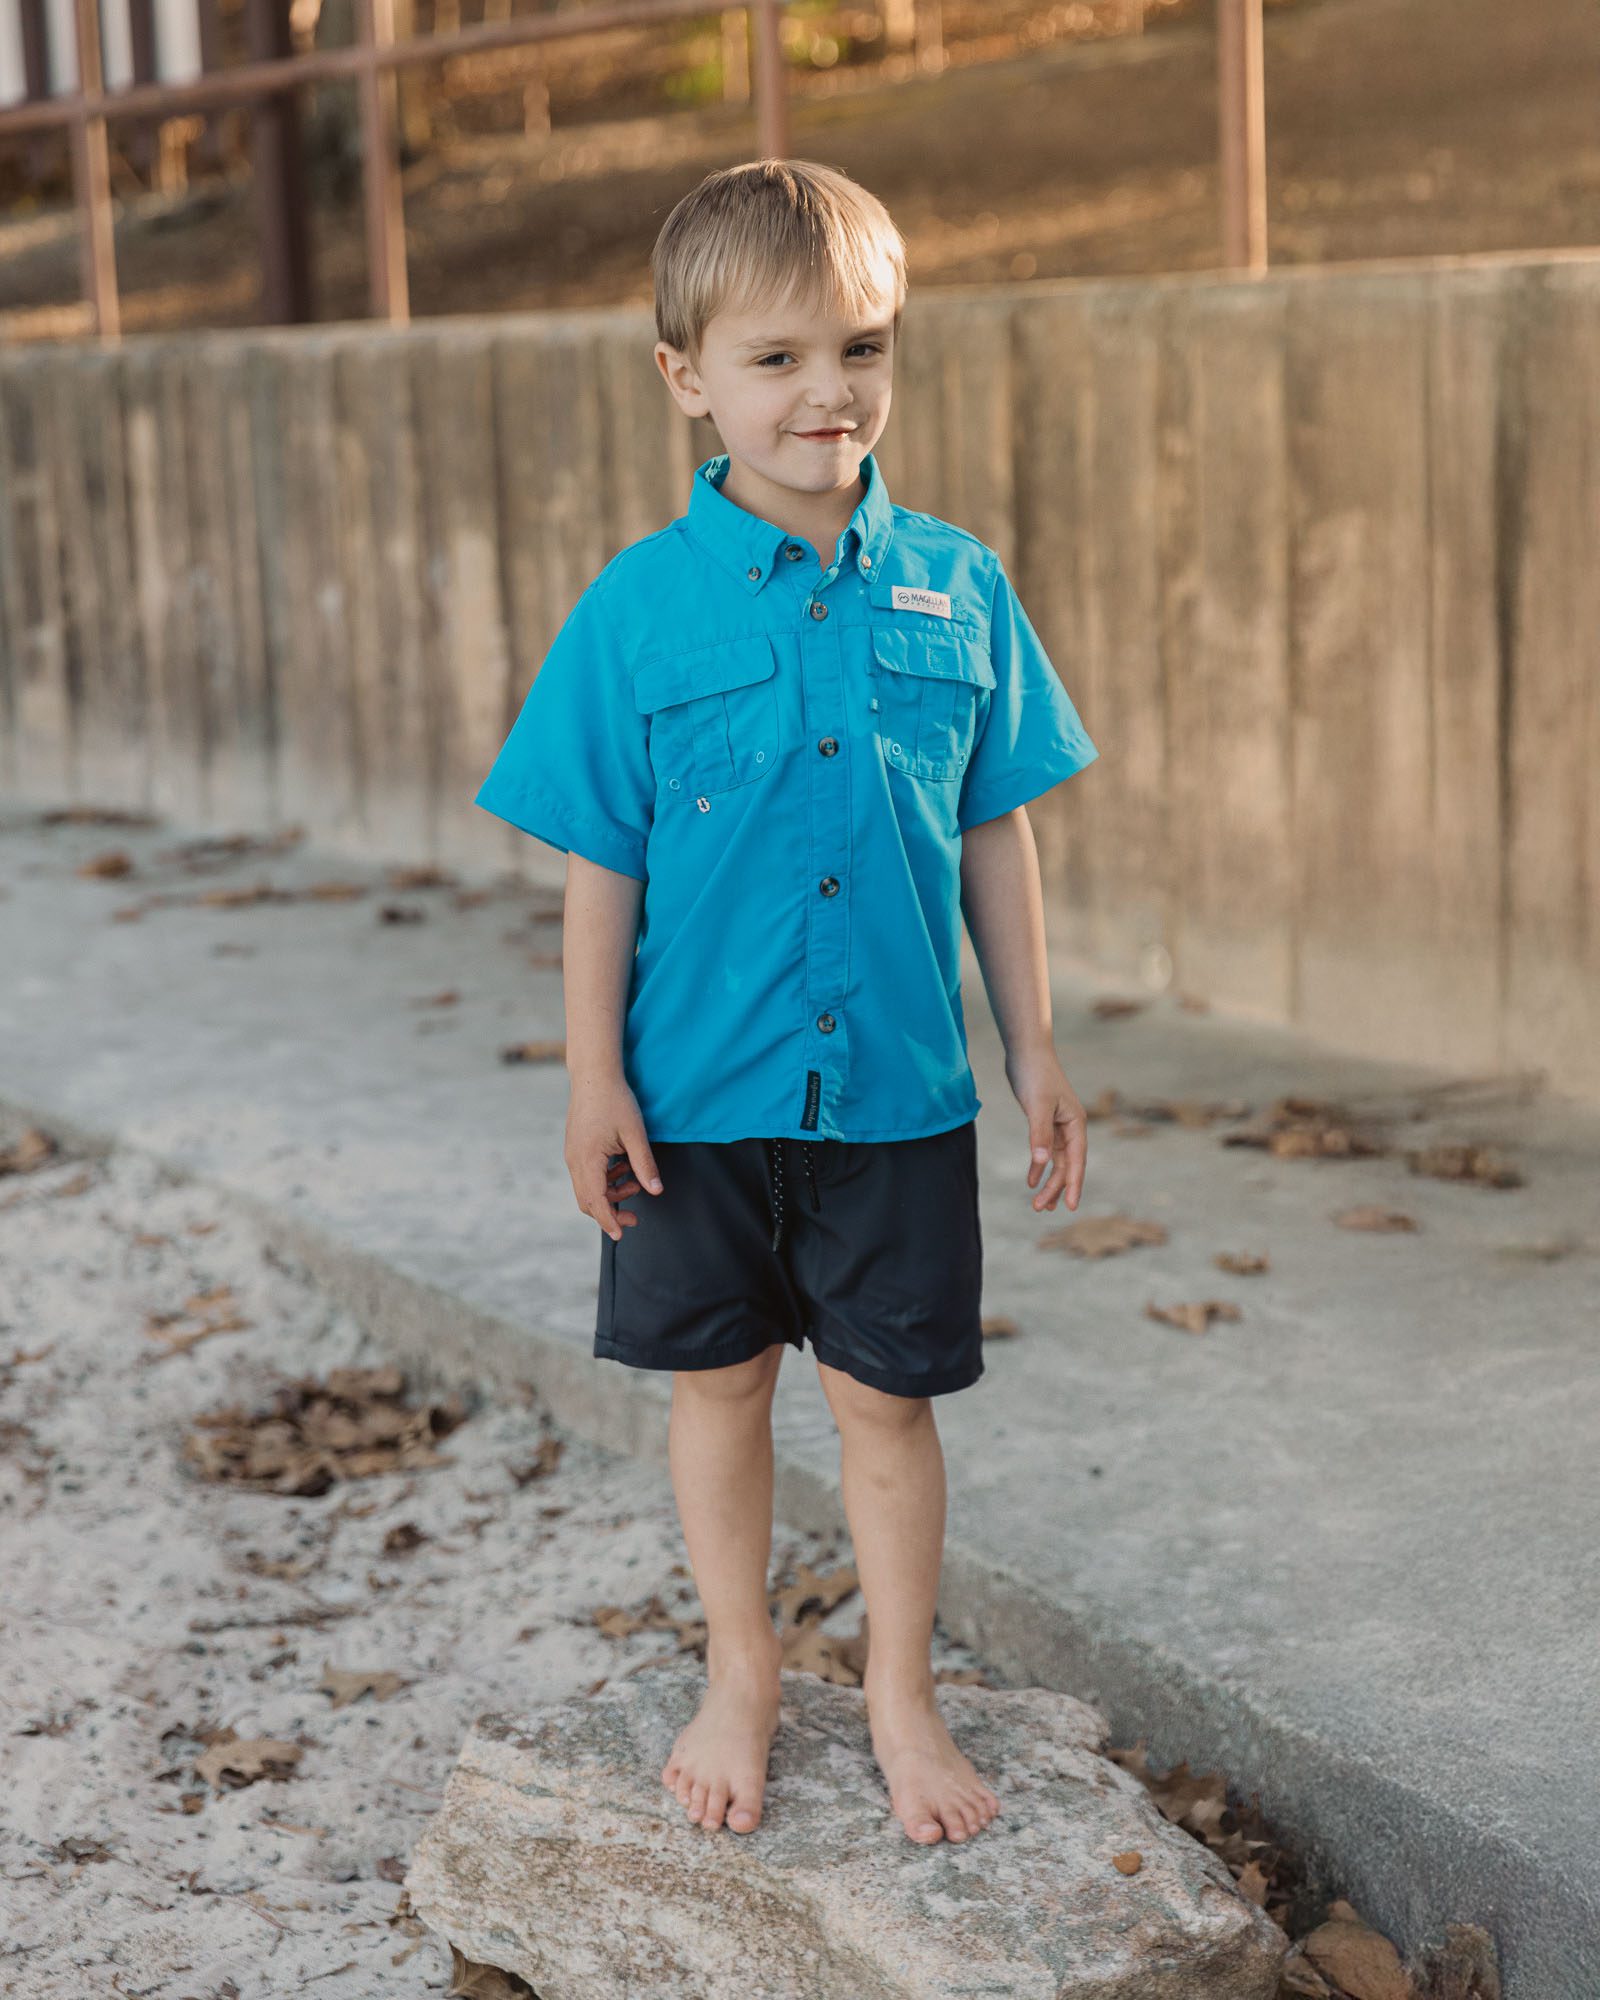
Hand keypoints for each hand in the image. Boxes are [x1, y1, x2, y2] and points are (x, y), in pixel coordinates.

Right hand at [565, 1083, 662, 1241]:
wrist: (593, 1075)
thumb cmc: (615, 1101)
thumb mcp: (635, 1134)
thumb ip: (644, 1164)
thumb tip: (656, 1191)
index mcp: (587, 1159)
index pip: (596, 1201)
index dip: (609, 1220)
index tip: (622, 1234)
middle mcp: (575, 1160)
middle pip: (587, 1201)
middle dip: (610, 1212)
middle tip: (635, 1216)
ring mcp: (572, 1154)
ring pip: (587, 1189)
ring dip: (610, 1193)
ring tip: (634, 1183)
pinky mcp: (576, 1148)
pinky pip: (587, 1175)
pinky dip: (604, 1180)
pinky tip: (623, 1167)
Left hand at [1005, 1047, 1086, 1212]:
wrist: (1026, 1051)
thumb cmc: (1035, 1074)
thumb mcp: (1037, 1105)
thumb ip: (1039, 1133)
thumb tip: (1042, 1161)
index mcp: (1076, 1124)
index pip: (1077, 1161)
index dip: (1074, 1185)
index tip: (1072, 1207)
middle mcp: (1071, 1126)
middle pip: (1066, 1165)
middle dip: (1056, 1188)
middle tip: (1041, 1209)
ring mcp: (1058, 1125)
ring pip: (1056, 1161)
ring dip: (1049, 1181)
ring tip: (1039, 1204)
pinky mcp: (1045, 1121)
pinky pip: (1045, 1150)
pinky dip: (1038, 1165)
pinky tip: (1030, 1180)